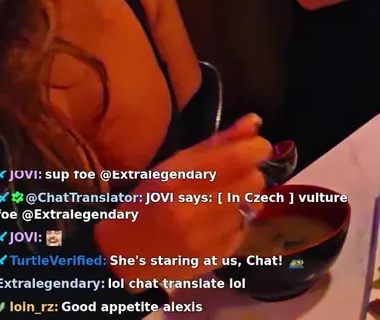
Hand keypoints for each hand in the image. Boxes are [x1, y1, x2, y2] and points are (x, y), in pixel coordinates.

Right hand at [95, 114, 272, 283]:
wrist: (123, 258)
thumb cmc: (146, 204)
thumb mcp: (172, 166)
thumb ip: (217, 143)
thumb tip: (255, 121)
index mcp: (179, 181)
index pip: (241, 157)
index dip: (256, 148)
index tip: (252, 148)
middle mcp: (196, 210)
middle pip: (254, 181)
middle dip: (248, 174)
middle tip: (229, 178)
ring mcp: (208, 239)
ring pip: (254, 205)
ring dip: (243, 199)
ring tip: (218, 202)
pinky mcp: (219, 257)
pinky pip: (246, 228)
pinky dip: (237, 222)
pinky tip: (214, 224)